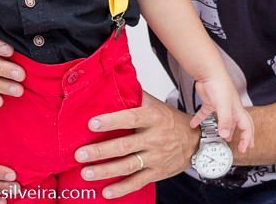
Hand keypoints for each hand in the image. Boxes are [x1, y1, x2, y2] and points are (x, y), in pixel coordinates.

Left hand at [74, 91, 198, 198]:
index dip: (111, 121)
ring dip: (105, 171)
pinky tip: (106, 192)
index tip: (91, 124)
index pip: (130, 118)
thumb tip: (111, 84)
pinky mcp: (156, 173)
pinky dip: (122, 189)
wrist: (195, 141)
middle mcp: (154, 138)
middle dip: (100, 151)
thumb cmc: (170, 120)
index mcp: (153, 118)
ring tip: (86, 172)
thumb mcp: (155, 104)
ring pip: (128, 166)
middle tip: (80, 154)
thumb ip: (135, 97)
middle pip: (124, 145)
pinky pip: (137, 182)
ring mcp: (155, 158)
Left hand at [192, 75, 254, 152]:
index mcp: (237, 110)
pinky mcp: (209, 102)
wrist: (207, 73)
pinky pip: (205, 113)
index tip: (244, 148)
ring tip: (225, 138)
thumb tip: (226, 136)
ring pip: (224, 120)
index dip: (247, 139)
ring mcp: (220, 105)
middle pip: (241, 124)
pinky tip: (194, 124)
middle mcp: (231, 108)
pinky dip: (200, 119)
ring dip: (225, 130)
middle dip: (244, 136)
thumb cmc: (219, 85)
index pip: (247, 127)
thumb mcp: (223, 105)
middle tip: (244, 146)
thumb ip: (225, 121)